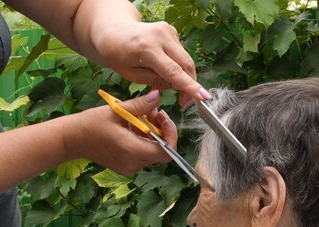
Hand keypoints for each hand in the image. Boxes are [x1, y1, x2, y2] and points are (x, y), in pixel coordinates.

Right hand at [63, 90, 177, 175]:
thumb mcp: (117, 110)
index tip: (164, 118)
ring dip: (152, 134)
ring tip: (141, 117)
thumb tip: (158, 96)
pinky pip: (143, 155)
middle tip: (153, 112)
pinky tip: (133, 128)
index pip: (166, 152)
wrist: (71, 139)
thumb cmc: (91, 123)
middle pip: (161, 150)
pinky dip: (143, 141)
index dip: (171, 135)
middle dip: (161, 130)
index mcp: (132, 151)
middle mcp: (134, 164)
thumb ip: (140, 105)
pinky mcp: (126, 168)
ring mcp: (130, 168)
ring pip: (153, 152)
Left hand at [95, 21, 210, 106]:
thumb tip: (177, 85)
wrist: (114, 31)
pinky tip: (163, 67)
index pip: (173, 71)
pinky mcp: (172, 31)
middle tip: (183, 102)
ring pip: (185, 61)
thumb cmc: (118, 55)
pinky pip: (181, 54)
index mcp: (146, 48)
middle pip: (186, 65)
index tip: (204, 97)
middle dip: (189, 85)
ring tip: (164, 82)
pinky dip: (177, 65)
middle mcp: (160, 36)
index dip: (189, 86)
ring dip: (181, 75)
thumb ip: (155, 81)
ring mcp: (168, 31)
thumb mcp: (131, 75)